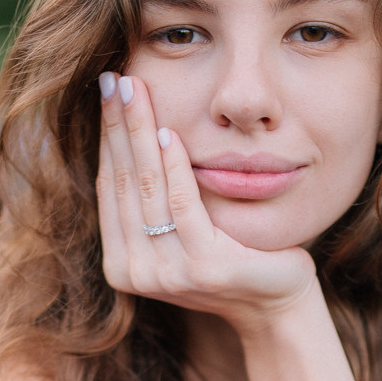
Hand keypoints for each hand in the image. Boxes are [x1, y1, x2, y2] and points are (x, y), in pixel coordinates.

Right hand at [97, 72, 318, 340]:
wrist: (274, 303)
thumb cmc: (231, 259)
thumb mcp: (180, 232)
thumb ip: (152, 202)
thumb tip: (127, 138)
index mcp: (120, 264)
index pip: (109, 187)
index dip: (106, 137)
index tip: (107, 91)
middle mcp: (135, 272)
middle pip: (123, 182)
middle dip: (117, 125)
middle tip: (113, 77)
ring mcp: (167, 274)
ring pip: (146, 188)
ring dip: (139, 133)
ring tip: (136, 89)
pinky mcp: (202, 267)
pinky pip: (182, 205)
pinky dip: (174, 166)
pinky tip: (169, 132)